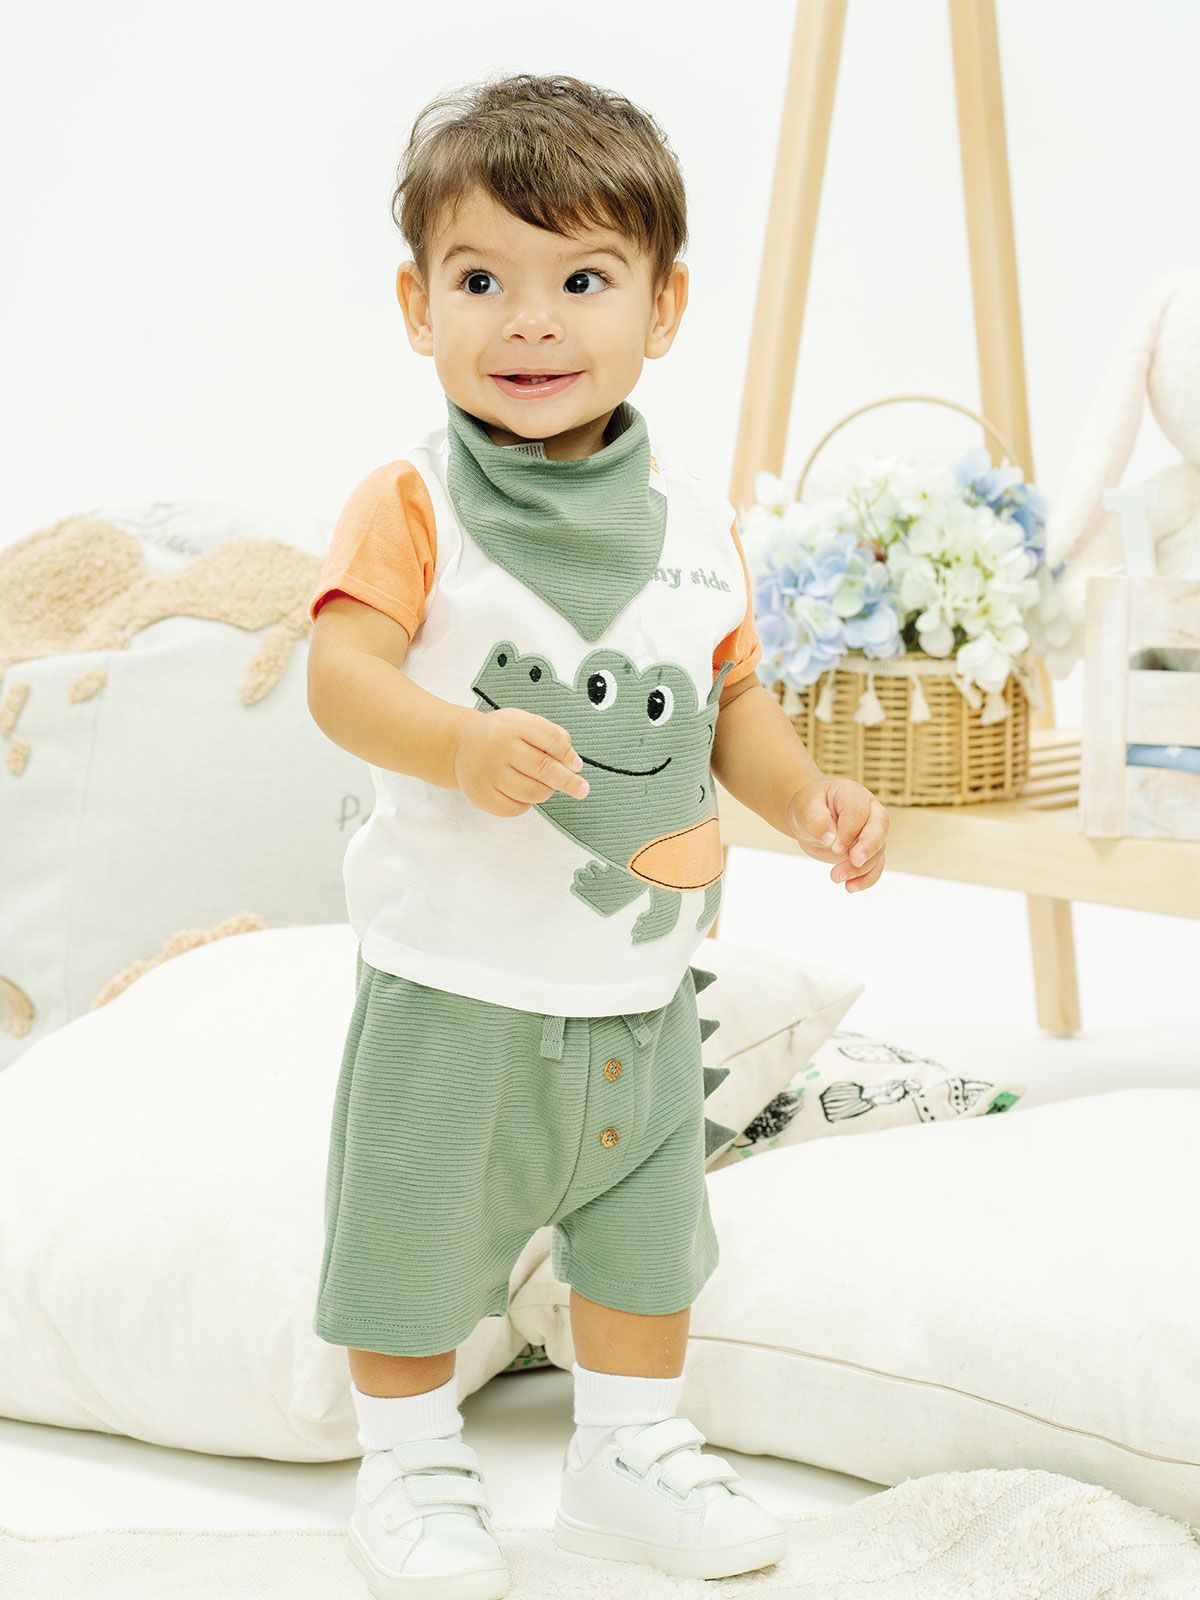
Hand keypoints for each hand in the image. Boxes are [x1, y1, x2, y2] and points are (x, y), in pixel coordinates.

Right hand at [454, 706, 589, 816]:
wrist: (461, 746)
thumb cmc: (501, 734)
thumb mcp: (523, 722)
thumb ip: (551, 735)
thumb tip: (572, 761)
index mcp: (513, 725)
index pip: (550, 740)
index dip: (568, 755)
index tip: (577, 766)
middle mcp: (499, 748)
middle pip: (544, 768)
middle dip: (569, 782)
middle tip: (582, 789)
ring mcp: (488, 773)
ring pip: (534, 792)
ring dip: (546, 791)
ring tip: (543, 785)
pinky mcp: (482, 796)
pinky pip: (517, 808)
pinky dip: (526, 804)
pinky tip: (521, 792)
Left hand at [787, 777, 888, 893]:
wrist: (810, 818)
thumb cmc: (809, 808)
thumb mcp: (805, 809)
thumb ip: (816, 821)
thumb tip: (830, 839)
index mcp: (853, 795)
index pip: (858, 812)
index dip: (849, 831)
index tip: (835, 847)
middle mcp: (869, 812)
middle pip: (879, 828)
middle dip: (869, 847)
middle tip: (855, 861)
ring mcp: (872, 832)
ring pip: (877, 851)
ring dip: (859, 868)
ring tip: (835, 877)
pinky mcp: (869, 851)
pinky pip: (876, 866)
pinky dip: (866, 879)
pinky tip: (850, 887)